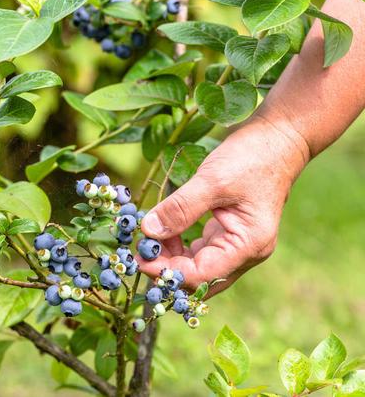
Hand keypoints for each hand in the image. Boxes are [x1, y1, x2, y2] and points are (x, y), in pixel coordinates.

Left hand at [138, 115, 310, 295]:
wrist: (279, 138)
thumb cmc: (252, 157)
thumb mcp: (212, 181)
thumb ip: (180, 209)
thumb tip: (148, 231)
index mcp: (248, 245)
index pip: (202, 275)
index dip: (167, 271)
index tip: (138, 259)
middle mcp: (246, 252)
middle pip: (200, 278)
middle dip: (167, 269)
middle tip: (136, 253)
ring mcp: (238, 244)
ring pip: (198, 266)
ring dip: (171, 258)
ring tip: (146, 240)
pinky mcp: (229, 233)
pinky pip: (200, 251)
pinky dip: (179, 247)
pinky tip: (162, 232)